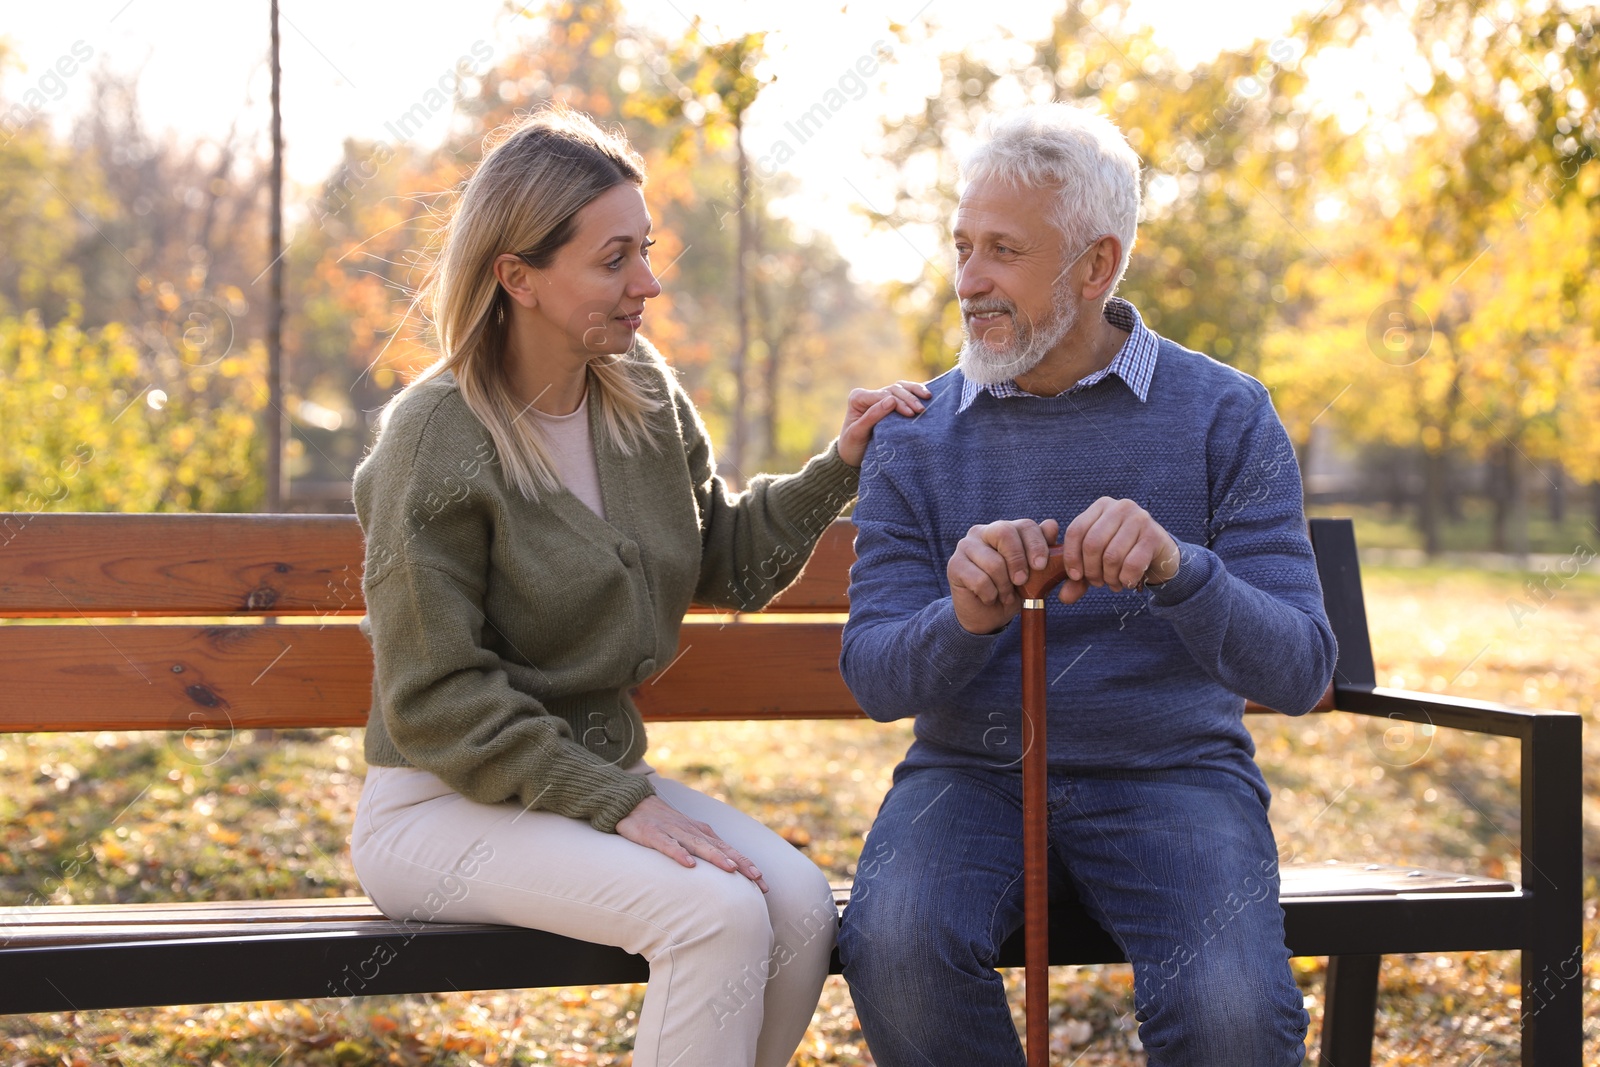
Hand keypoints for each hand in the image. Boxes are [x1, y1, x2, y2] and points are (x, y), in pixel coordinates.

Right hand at [615, 795, 768, 892]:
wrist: (634, 804)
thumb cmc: (665, 824)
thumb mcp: (689, 836)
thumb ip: (706, 850)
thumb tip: (728, 870)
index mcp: (703, 834)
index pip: (730, 851)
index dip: (747, 865)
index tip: (764, 883)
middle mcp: (693, 832)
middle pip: (720, 849)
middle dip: (740, 864)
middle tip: (757, 879)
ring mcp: (674, 832)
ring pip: (699, 846)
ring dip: (716, 857)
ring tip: (730, 870)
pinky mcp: (654, 835)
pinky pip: (669, 846)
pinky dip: (680, 854)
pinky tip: (689, 864)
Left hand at [837, 380, 931, 465]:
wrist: (853, 455)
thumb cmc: (853, 446)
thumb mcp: (858, 433)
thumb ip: (872, 416)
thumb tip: (891, 400)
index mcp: (858, 397)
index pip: (882, 395)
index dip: (898, 403)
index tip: (911, 413)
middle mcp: (870, 394)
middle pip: (893, 390)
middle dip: (909, 398)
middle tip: (921, 410)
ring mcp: (881, 397)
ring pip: (901, 387)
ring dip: (916, 391)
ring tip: (928, 398)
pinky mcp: (890, 403)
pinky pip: (906, 393)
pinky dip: (917, 393)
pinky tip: (928, 395)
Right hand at [947, 518, 1060, 634]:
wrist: (987, 616)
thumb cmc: (1012, 590)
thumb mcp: (1035, 574)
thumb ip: (1044, 551)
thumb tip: (1052, 525)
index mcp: (1005, 529)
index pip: (1024, 525)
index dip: (1036, 544)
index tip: (1041, 566)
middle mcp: (983, 532)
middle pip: (1004, 533)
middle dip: (1018, 560)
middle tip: (1022, 582)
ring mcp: (965, 546)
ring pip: (994, 562)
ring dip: (1005, 586)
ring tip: (1006, 596)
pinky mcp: (954, 565)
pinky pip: (980, 580)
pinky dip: (990, 595)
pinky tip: (990, 599)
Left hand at [1057, 497, 1178, 604]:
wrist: (1159, 556)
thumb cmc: (1122, 555)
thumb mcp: (1096, 562)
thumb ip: (1078, 578)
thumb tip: (1064, 597)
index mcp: (1101, 506)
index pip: (1076, 530)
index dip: (1071, 557)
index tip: (1075, 576)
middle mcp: (1120, 507)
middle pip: (1092, 544)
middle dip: (1091, 571)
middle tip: (1098, 582)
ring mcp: (1139, 518)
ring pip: (1112, 556)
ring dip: (1109, 577)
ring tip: (1113, 583)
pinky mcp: (1154, 535)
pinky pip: (1132, 564)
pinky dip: (1126, 579)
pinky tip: (1127, 582)